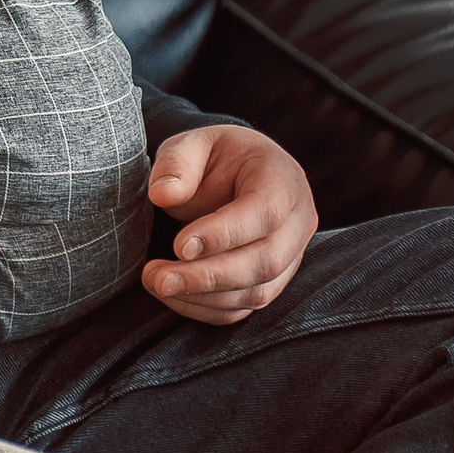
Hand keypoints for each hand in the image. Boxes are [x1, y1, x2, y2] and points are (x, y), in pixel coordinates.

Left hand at [140, 125, 317, 324]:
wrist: (231, 174)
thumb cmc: (213, 157)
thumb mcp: (191, 144)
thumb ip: (176, 164)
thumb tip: (164, 195)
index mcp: (282, 178)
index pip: (265, 212)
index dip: (224, 234)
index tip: (179, 245)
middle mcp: (297, 221)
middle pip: (266, 260)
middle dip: (209, 276)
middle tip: (159, 277)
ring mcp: (290, 256)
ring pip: (257, 291)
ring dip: (203, 296)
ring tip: (157, 282)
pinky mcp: (272, 282)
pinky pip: (245, 307)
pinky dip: (206, 308)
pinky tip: (172, 294)